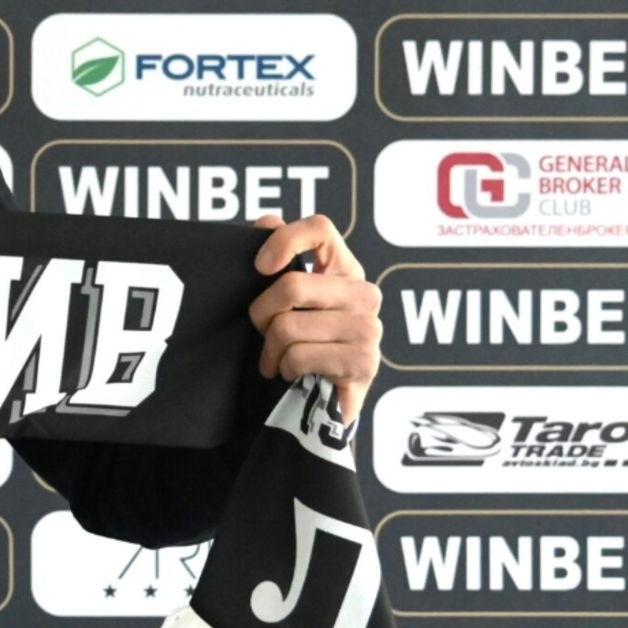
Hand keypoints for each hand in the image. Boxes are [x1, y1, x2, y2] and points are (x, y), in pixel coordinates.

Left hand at [247, 214, 381, 423]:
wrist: (319, 406)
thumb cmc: (299, 347)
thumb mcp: (284, 304)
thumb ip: (278, 263)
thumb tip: (267, 221)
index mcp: (343, 270)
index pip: (321, 228)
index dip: (285, 239)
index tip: (259, 266)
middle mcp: (363, 293)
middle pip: (292, 285)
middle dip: (261, 315)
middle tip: (262, 334)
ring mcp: (368, 327)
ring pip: (288, 326)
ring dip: (270, 349)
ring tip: (277, 359)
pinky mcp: (364, 361)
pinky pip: (300, 355)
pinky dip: (284, 368)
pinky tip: (293, 374)